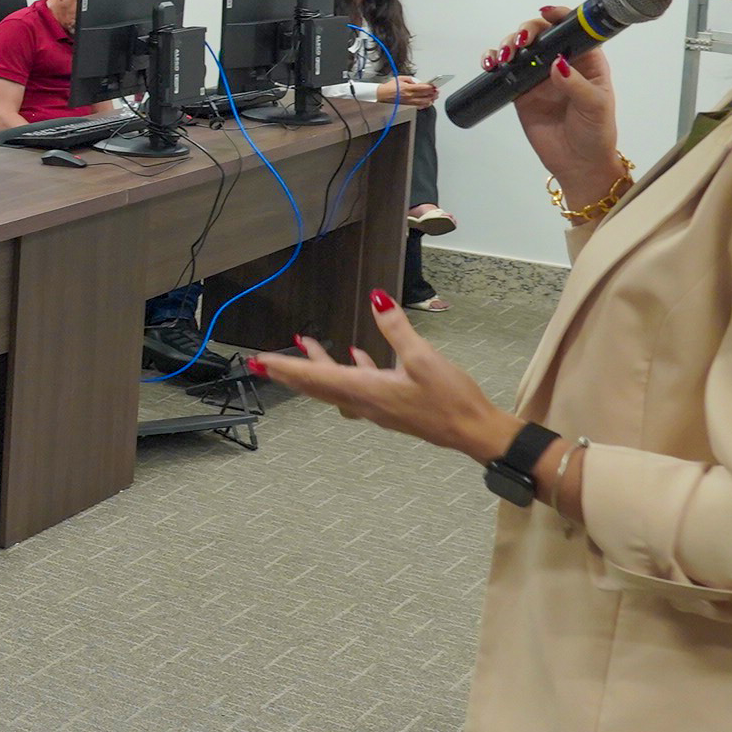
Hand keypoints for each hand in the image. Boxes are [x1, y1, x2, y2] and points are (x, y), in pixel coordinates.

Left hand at [248, 297, 515, 464]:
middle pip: (317, 386)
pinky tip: (358, 357)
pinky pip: (359, 389)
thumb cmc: (450, 399)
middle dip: (290, 372)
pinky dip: (350, 372)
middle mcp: (365, 403)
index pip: (315, 378)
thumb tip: (377, 298)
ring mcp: (377, 408)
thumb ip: (396, 329)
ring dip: (318, 370)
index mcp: (366, 391)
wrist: (474, 432)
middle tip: (263, 362)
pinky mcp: (392, 408)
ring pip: (336, 388)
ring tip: (307, 347)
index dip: (285, 368)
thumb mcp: (423, 358)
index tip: (257, 363)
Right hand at [388, 76, 438, 107]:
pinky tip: (428, 102)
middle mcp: (410, 95)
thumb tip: (417, 82)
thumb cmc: (390, 87)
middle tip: (437, 91)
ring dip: (431, 99)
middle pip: (425, 95)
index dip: (430, 87)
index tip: (434, 85)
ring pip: (424, 102)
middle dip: (433, 93)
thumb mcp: (400, 78)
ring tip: (434, 96)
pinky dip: (425, 104)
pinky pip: (419, 106)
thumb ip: (410, 79)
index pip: (423, 88)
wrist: (382, 95)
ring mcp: (410, 101)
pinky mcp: (408, 104)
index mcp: (408, 88)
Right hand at [489, 8, 621, 198]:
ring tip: (504, 57)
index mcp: (586, 60)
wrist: (578, 164)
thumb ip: (576, 85)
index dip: (559, 16)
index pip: (572, 29)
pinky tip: (491, 65)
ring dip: (508, 44)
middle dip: (527, 31)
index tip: (545, 14)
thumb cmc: (595, 133)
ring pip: (519, 49)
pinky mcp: (520, 92)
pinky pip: (505, 71)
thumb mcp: (594, 107)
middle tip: (520, 44)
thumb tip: (556, 63)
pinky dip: (494, 62)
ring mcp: (539, 76)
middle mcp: (560, 62)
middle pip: (541, 33)